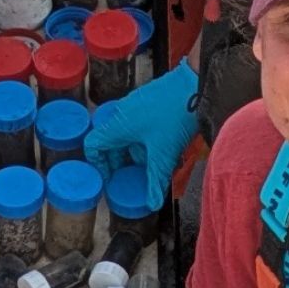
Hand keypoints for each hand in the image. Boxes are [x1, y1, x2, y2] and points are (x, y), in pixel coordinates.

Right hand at [85, 60, 199, 199]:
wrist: (195, 84)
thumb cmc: (175, 115)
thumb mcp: (164, 154)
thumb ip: (155, 181)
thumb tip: (151, 203)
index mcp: (117, 126)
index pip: (93, 145)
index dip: (98, 164)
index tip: (109, 177)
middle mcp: (121, 112)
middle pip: (110, 141)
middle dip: (120, 161)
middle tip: (130, 174)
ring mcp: (135, 103)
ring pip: (126, 132)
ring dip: (135, 150)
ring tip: (151, 163)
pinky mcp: (148, 99)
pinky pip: (138, 122)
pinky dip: (144, 138)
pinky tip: (163, 146)